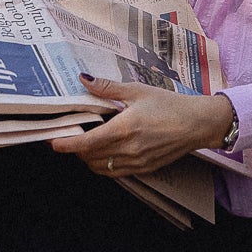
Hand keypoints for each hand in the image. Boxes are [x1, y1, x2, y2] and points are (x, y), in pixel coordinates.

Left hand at [50, 76, 235, 177]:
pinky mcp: (144, 169)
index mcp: (125, 128)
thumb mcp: (138, 90)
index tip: (53, 143)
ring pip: (100, 168)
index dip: (67, 145)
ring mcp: (137, 162)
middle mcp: (128, 149)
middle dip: (75, 150)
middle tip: (69, 138)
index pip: (87, 142)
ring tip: (86, 145)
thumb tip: (84, 79)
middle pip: (89, 157)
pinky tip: (105, 152)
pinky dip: (104, 165)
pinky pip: (115, 172)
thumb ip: (108, 88)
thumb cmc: (170, 105)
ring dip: (88, 159)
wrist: (198, 124)